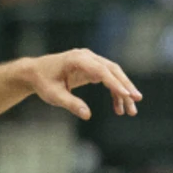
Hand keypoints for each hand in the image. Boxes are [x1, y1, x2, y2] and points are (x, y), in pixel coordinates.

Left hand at [23, 47, 142, 117]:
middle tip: (137, 101)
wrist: (35, 72)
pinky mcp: (91, 68)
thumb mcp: (54, 95)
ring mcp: (90, 60)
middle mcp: (87, 56)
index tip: (127, 95)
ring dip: (123, 91)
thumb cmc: (44, 82)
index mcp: (77, 59)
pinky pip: (108, 79)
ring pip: (113, 74)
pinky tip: (118, 108)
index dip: (115, 83)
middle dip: (126, 86)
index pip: (101, 71)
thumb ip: (71, 104)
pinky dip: (114, 92)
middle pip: (112, 70)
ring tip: (130, 111)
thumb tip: (87, 115)